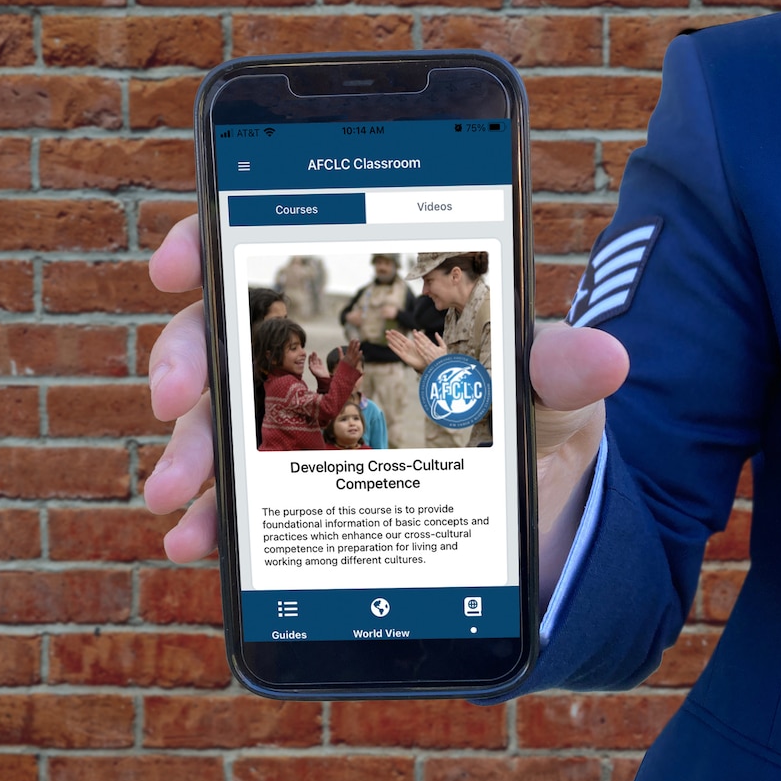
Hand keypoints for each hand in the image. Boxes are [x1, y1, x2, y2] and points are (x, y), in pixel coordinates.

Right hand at [141, 213, 629, 586]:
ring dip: (189, 451)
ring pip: (217, 420)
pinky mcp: (297, 501)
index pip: (272, 250)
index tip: (179, 261)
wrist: (541, 525)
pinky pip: (237, 500)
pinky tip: (197, 539)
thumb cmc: (539, 429)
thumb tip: (603, 358)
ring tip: (180, 491)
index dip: (211, 241)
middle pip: (224, 334)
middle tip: (177, 393)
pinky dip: (210, 518)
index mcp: (367, 306)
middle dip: (185, 356)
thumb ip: (562, 370)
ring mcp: (300, 431)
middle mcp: (317, 360)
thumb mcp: (556, 395)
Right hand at [382, 328, 445, 369]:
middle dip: (392, 336)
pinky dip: (393, 348)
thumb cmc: (422, 353)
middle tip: (386, 331)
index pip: (401, 337)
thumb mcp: (419, 344)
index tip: (391, 330)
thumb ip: (416, 337)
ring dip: (391, 340)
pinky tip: (389, 344)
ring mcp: (404, 351)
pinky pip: (397, 351)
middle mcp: (405, 347)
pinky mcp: (403, 356)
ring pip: (396, 344)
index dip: (396, 333)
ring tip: (386, 336)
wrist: (424, 362)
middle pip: (397, 340)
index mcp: (409, 343)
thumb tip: (415, 330)